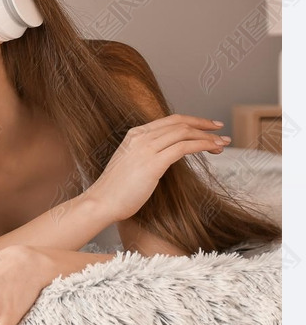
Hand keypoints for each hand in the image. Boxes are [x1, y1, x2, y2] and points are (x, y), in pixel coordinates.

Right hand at [91, 115, 230, 222]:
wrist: (100, 204)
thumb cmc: (115, 193)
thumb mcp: (131, 166)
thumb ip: (147, 157)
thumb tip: (167, 158)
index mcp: (135, 135)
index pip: (170, 121)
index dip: (192, 121)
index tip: (208, 126)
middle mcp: (141, 137)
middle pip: (180, 122)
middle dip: (204, 125)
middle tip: (221, 132)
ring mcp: (146, 148)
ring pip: (185, 132)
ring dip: (207, 136)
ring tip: (222, 143)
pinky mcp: (153, 162)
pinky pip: (184, 147)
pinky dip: (202, 145)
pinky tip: (213, 149)